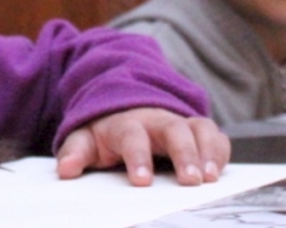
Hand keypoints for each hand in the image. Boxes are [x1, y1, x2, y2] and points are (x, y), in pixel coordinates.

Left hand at [54, 108, 229, 186]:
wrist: (124, 104)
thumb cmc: (106, 132)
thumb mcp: (86, 139)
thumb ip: (76, 152)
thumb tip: (65, 170)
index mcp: (126, 124)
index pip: (132, 137)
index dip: (138, 157)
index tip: (141, 181)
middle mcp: (156, 119)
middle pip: (173, 130)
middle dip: (183, 153)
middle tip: (191, 180)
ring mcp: (179, 122)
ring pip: (199, 129)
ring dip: (207, 151)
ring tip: (210, 177)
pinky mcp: (197, 129)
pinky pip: (214, 134)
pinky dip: (220, 150)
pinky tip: (220, 172)